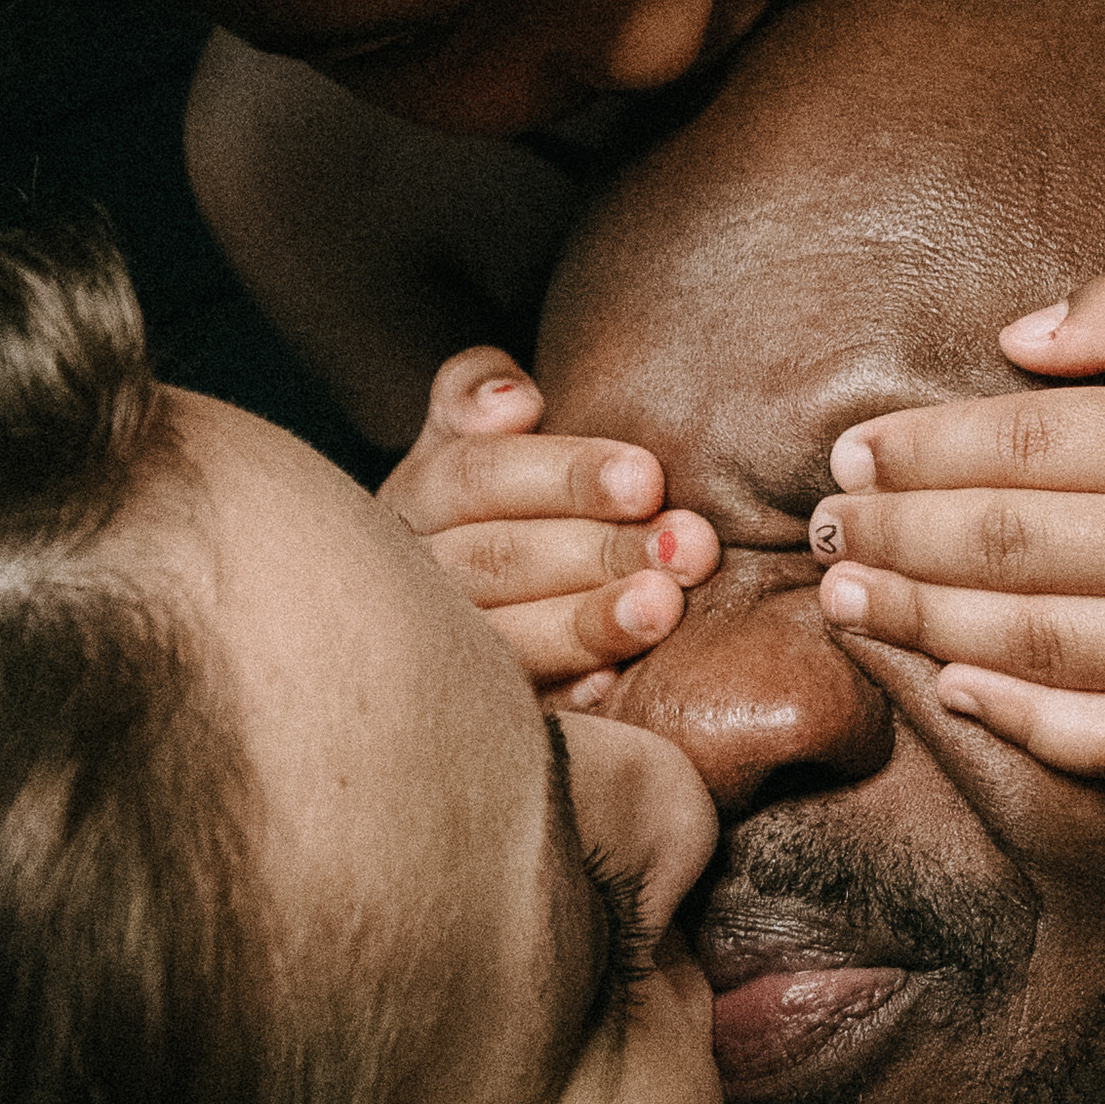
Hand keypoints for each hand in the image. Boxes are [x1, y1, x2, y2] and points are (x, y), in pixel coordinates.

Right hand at [382, 347, 719, 701]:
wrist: (435, 603)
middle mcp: (416, 574)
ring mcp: (439, 648)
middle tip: (687, 547)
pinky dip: (565, 694)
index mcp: (418, 496)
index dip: (563, 475)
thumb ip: (472, 392)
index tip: (647, 479)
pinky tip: (613, 684)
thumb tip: (511, 403)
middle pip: (497, 559)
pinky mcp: (470, 710)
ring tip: (663, 608)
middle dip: (598, 551)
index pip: (478, 476)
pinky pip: (517, 709)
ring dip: (587, 624)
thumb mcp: (462, 430)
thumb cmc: (488, 497)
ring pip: (503, 639)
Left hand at [804, 267, 1104, 777]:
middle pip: (1010, 550)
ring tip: (848, 602)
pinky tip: (953, 687)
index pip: (1023, 446)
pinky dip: (1024, 720)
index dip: (919, 454)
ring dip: (924, 628)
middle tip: (819, 533)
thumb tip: (1006, 346)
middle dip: (894, 541)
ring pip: (1040, 648)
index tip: (847, 456)